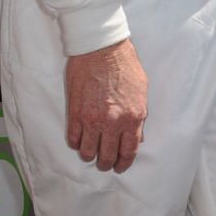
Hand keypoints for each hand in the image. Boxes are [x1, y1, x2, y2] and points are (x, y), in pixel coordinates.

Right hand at [66, 39, 147, 172]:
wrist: (101, 49)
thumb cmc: (124, 65)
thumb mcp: (142, 90)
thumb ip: (139, 116)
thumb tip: (137, 136)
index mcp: (133, 117)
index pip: (129, 151)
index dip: (124, 163)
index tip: (120, 167)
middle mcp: (113, 122)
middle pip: (108, 156)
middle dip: (106, 163)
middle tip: (104, 162)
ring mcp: (93, 119)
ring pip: (88, 152)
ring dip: (90, 155)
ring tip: (91, 152)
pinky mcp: (76, 113)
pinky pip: (74, 139)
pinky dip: (77, 143)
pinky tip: (80, 140)